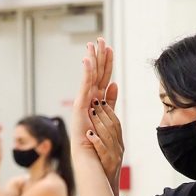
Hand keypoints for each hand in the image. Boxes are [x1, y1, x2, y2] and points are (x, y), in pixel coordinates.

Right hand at [71, 38, 117, 173]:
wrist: (91, 156)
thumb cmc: (98, 141)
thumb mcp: (109, 115)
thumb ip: (110, 100)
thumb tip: (114, 83)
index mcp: (97, 100)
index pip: (103, 77)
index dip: (106, 62)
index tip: (108, 47)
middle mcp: (89, 98)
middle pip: (96, 73)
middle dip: (98, 55)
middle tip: (99, 39)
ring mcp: (84, 101)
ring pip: (89, 76)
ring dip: (91, 59)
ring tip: (92, 44)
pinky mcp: (81, 106)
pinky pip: (86, 86)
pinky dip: (87, 73)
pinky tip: (88, 60)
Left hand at [88, 101, 123, 194]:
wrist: (106, 188)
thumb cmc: (104, 167)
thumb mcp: (108, 148)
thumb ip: (107, 132)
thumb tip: (103, 112)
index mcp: (118, 142)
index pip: (115, 123)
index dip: (109, 110)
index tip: (99, 100)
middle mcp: (118, 148)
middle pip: (113, 126)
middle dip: (103, 113)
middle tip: (93, 102)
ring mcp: (115, 156)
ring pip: (109, 136)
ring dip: (99, 123)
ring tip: (91, 113)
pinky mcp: (109, 164)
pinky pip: (104, 151)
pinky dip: (97, 141)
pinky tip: (90, 134)